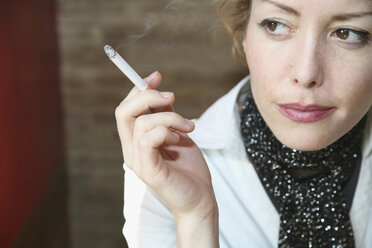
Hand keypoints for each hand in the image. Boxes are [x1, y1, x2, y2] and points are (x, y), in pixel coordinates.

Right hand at [115, 71, 217, 222]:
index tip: (157, 76)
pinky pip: (148, 138)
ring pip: (142, 122)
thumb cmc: (189, 168)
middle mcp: (131, 150)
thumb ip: (165, 114)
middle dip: (147, 96)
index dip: (138, 88)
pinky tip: (181, 140)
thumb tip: (161, 90)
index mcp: (135, 141)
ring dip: (170, 117)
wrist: (201, 198)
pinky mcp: (149, 170)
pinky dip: (168, 131)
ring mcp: (137, 161)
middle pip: (123, 111)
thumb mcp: (177, 133)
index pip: (125, 109)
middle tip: (172, 96)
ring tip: (188, 128)